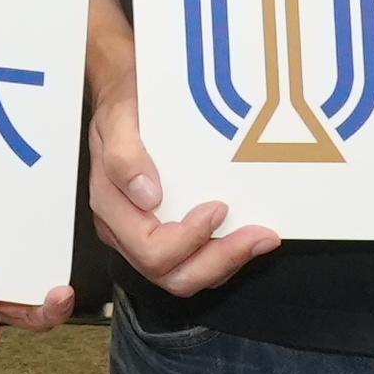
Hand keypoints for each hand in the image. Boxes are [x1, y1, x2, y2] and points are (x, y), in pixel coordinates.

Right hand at [88, 87, 276, 297]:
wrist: (126, 97)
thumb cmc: (124, 108)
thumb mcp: (118, 119)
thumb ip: (124, 156)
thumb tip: (147, 195)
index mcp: (112, 208)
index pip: (150, 249)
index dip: (189, 238)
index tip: (219, 207)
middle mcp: (126, 231)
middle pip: (171, 274)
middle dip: (220, 259)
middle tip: (258, 235)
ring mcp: (145, 237)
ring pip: (186, 276)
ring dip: (228, 262)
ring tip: (261, 237)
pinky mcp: (167, 234)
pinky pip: (196, 262)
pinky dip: (225, 255)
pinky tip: (246, 234)